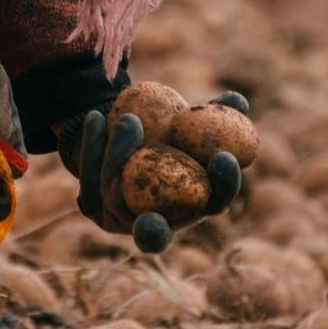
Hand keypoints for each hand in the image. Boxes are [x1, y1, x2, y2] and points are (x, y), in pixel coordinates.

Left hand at [58, 92, 246, 252]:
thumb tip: (236, 99)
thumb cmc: (169, 132)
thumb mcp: (192, 120)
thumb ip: (216, 112)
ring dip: (119, 155)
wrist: (123, 137)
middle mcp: (162, 225)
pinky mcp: (94, 208)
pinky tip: (96, 117)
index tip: (225, 156)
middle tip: (164, 189)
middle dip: (154, 207)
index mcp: (198, 206)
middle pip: (155, 229)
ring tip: (129, 117)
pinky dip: (94, 146)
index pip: (217, 203)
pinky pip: (90, 180)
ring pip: (114, 196)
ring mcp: (123, 223)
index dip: (224, 186)